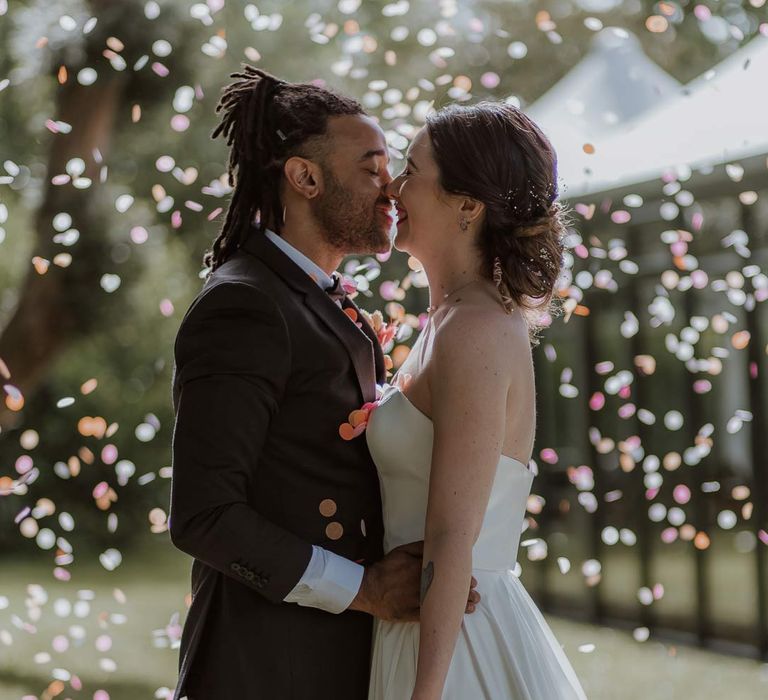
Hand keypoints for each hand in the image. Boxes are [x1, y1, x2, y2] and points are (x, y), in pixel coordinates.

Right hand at [349, 541, 479, 620]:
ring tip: (472, 607)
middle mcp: (419, 585)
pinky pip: (429, 617)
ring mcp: (415, 601)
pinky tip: (455, 621)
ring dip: (458, 607)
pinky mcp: (410, 614)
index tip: (472, 581)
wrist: (368, 588)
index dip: (460, 578)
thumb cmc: (387, 568)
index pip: (445, 573)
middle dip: (463, 594)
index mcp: (419, 568)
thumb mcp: (402, 551)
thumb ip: (421, 547)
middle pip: (446, 590)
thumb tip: (438, 544)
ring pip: (440, 605)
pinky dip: (442, 620)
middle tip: (476, 595)